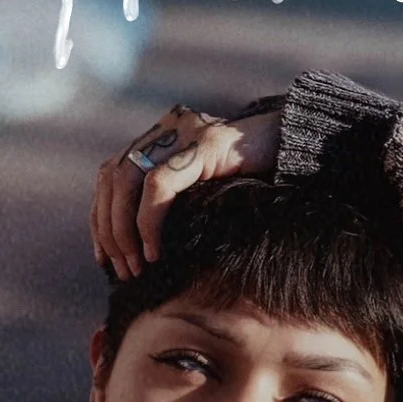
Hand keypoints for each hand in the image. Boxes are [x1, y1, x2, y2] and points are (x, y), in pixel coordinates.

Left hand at [91, 102, 280, 278]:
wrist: (301, 145)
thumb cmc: (259, 179)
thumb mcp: (207, 193)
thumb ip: (177, 205)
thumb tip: (143, 251)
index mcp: (162, 138)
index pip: (110, 176)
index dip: (101, 218)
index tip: (105, 258)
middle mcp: (167, 131)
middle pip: (111, 178)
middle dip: (109, 230)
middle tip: (121, 271)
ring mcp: (184, 134)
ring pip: (126, 181)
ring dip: (124, 230)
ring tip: (136, 266)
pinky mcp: (205, 145)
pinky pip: (159, 186)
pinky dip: (148, 222)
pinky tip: (154, 252)